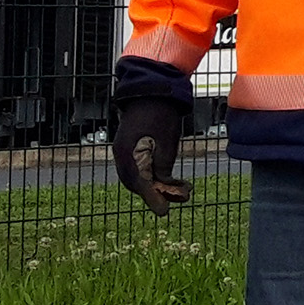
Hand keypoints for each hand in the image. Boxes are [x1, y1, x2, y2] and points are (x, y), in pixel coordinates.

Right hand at [110, 98, 192, 216]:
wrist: (152, 92)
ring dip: (158, 187)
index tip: (164, 212)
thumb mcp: (167, 139)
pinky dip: (155, 177)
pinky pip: (141, 169)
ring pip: (139, 178)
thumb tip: (163, 184)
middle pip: (137, 183)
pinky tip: (171, 180)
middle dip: (156, 194)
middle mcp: (122, 155)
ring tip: (182, 190)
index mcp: (127, 152)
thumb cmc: (160, 113)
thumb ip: (163, 162)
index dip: (152, 198)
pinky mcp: (132, 150)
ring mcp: (125, 153)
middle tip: (176, 200)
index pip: (138, 182)